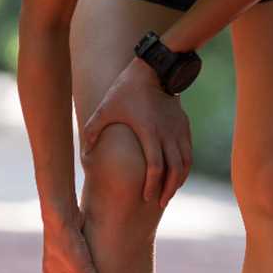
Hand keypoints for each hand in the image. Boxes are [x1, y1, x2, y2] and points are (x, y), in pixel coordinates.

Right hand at [42, 210, 117, 272]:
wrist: (61, 214)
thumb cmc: (67, 245)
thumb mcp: (84, 272)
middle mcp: (53, 262)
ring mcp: (60, 248)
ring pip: (69, 263)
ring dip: (80, 269)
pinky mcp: (69, 236)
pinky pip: (77, 249)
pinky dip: (86, 253)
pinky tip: (100, 252)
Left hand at [80, 57, 193, 208]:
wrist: (154, 69)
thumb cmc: (126, 90)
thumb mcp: (105, 108)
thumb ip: (92, 130)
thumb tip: (84, 153)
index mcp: (149, 133)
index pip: (155, 167)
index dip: (152, 185)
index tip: (146, 197)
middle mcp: (167, 134)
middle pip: (174, 170)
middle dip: (168, 190)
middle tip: (160, 203)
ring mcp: (178, 130)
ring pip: (185, 163)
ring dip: (179, 181)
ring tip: (170, 192)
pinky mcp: (184, 126)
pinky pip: (188, 152)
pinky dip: (185, 167)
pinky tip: (177, 175)